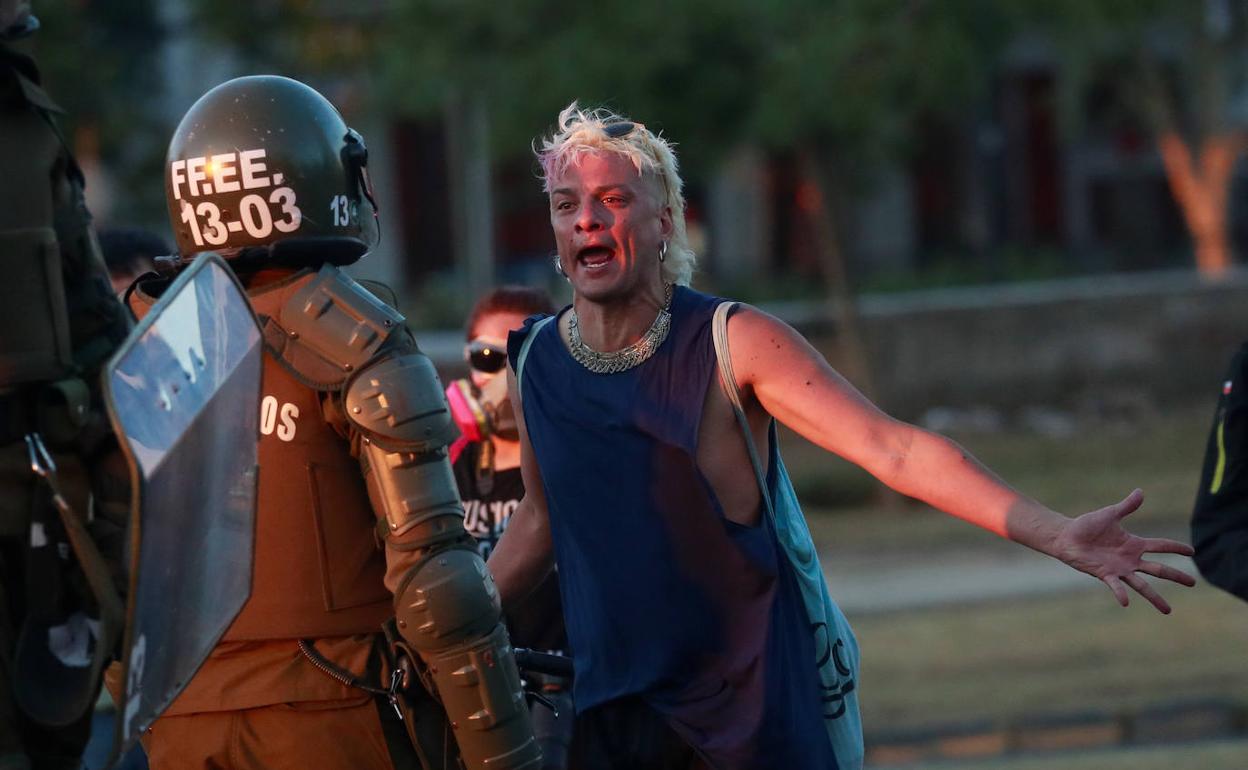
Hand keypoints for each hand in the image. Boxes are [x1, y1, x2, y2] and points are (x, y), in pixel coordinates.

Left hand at [1053, 489, 1195, 612]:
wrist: (1066, 536)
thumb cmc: (1087, 526)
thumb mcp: (1110, 514)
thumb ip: (1127, 506)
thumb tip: (1140, 492)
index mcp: (1134, 544)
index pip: (1160, 546)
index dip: (1176, 547)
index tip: (1192, 552)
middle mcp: (1130, 559)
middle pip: (1158, 569)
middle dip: (1175, 576)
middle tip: (1193, 583)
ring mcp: (1119, 568)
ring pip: (1142, 585)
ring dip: (1155, 597)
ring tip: (1168, 610)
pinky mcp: (1104, 574)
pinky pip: (1115, 585)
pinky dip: (1120, 592)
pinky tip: (1126, 601)